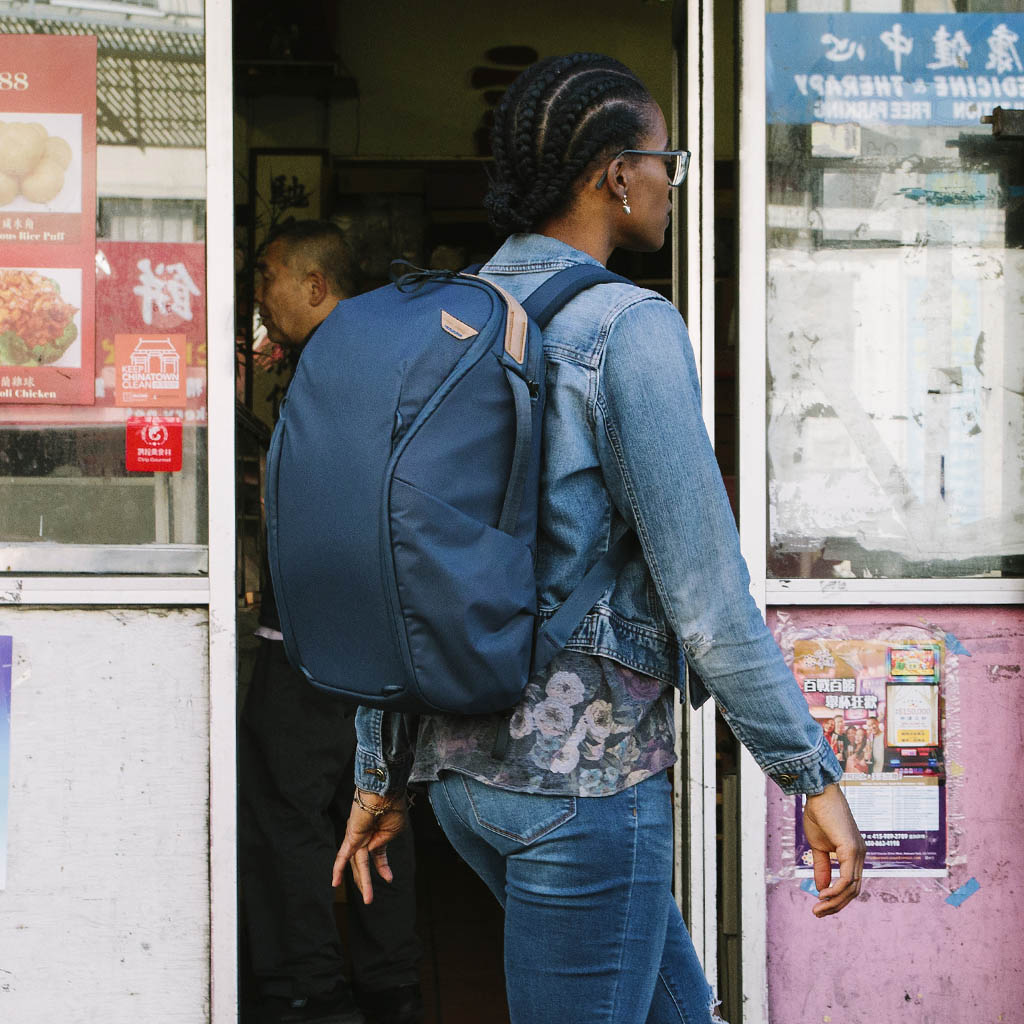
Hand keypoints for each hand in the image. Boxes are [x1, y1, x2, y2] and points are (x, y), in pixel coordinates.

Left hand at [332, 789, 407, 904]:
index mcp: (377, 833)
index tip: (389, 878)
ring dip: (363, 882)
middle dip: (366, 881)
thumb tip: (371, 851)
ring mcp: (357, 837)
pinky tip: (334, 883)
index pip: (377, 855)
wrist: (386, 790)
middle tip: (369, 899)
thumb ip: (382, 843)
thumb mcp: (394, 829)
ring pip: (357, 864)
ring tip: (369, 900)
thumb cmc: (392, 805)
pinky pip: (343, 855)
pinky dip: (338, 868)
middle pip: (362, 863)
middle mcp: (365, 837)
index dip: (383, 867)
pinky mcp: (351, 836)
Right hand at [802, 783, 865, 917]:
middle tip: (817, 913)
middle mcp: (860, 855)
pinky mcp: (850, 848)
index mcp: (853, 854)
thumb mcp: (818, 846)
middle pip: (854, 891)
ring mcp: (857, 852)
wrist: (819, 792)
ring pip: (852, 888)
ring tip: (818, 908)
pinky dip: (836, 890)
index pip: (851, 884)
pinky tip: (823, 894)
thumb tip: (821, 888)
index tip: (819, 906)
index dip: (837, 899)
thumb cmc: (819, 814)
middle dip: (836, 906)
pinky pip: (847, 878)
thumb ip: (822, 867)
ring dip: (835, 902)